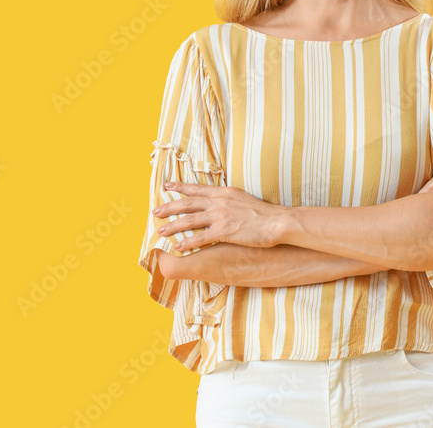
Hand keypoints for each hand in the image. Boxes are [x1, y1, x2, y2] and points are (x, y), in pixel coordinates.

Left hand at [154, 182, 285, 250]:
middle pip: (188, 203)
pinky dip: (187, 242)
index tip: (167, 186)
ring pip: (190, 220)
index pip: (197, 188)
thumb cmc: (264, 213)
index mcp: (223, 193)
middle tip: (155, 211)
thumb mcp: (243, 199)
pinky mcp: (224, 231)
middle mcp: (219, 202)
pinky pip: (201, 238)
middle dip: (169, 207)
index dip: (180, 187)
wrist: (277, 221)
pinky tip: (178, 247)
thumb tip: (218, 202)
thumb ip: (227, 200)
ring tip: (161, 231)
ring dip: (173, 226)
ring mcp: (220, 216)